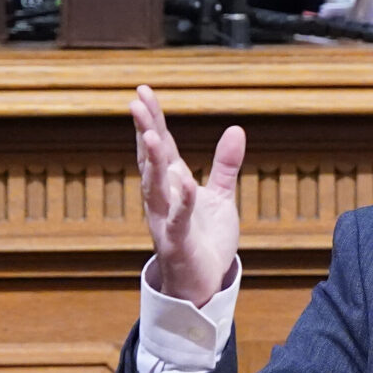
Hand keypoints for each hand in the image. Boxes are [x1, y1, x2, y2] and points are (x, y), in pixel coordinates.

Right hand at [132, 85, 244, 306]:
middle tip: (136, 103)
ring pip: (155, 187)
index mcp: (174, 184)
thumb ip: (226, 165)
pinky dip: (183, 202)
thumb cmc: (207, 238)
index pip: (162, 146)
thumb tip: (236, 129)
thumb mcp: (221, 196)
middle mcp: (164, 198)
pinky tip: (186, 183)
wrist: (205, 281)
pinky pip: (178, 220)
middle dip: (145, 132)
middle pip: (152, 160)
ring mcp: (166, 220)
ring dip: (153, 163)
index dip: (153, 120)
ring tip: (152, 136)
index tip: (143, 91)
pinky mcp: (177, 242)